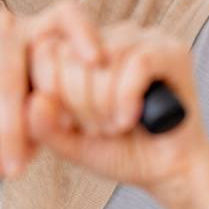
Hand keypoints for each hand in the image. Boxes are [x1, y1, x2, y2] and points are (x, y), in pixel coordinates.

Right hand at [0, 0, 103, 179]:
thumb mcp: (7, 103)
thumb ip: (31, 113)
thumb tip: (53, 136)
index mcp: (30, 31)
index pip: (66, 16)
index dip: (84, 33)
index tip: (99, 61)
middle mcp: (2, 19)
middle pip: (15, 71)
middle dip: (14, 128)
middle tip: (16, 170)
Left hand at [27, 23, 208, 208]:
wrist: (166, 172)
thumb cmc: (118, 151)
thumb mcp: (69, 142)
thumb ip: (44, 126)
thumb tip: (36, 100)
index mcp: (81, 48)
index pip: (45, 48)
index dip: (50, 90)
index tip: (68, 123)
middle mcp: (110, 35)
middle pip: (71, 53)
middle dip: (78, 104)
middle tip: (99, 128)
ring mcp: (143, 38)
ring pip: (103, 59)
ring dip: (104, 106)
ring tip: (116, 126)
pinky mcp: (172, 52)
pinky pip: (138, 63)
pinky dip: (127, 98)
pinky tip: (130, 119)